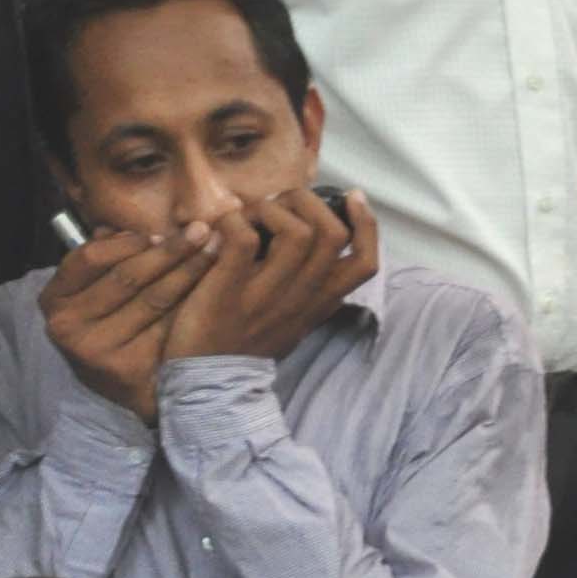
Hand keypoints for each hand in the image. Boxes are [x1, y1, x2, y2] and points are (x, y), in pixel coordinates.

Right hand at [39, 227, 215, 418]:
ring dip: (189, 272)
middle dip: (170, 251)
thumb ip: (104, 263)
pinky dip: (194, 306)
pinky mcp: (126, 368)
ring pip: (153, 301)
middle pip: (128, 278)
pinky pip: (168, 328)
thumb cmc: (110, 331)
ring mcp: (96, 348)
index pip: (91, 259)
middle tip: (202, 231)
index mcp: (55, 299)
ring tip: (216, 251)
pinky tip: (218, 290)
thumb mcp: (93, 295)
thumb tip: (123, 228)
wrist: (121, 391)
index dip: (128, 243)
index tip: (161, 233)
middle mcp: (69, 325)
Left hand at [161, 189, 374, 369]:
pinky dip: (233, 222)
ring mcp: (267, 295)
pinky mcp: (228, 292)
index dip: (366, 224)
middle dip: (307, 201)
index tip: (352, 197)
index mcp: (319, 303)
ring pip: (295, 233)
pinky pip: (242, 240)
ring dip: (270, 209)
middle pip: (332, 235)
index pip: (366, 263)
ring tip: (250, 214)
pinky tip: (220, 227)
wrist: (209, 380)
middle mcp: (301, 297)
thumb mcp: (293, 318)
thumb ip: (309, 287)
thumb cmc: (246, 341)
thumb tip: (313, 242)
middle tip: (280, 202)